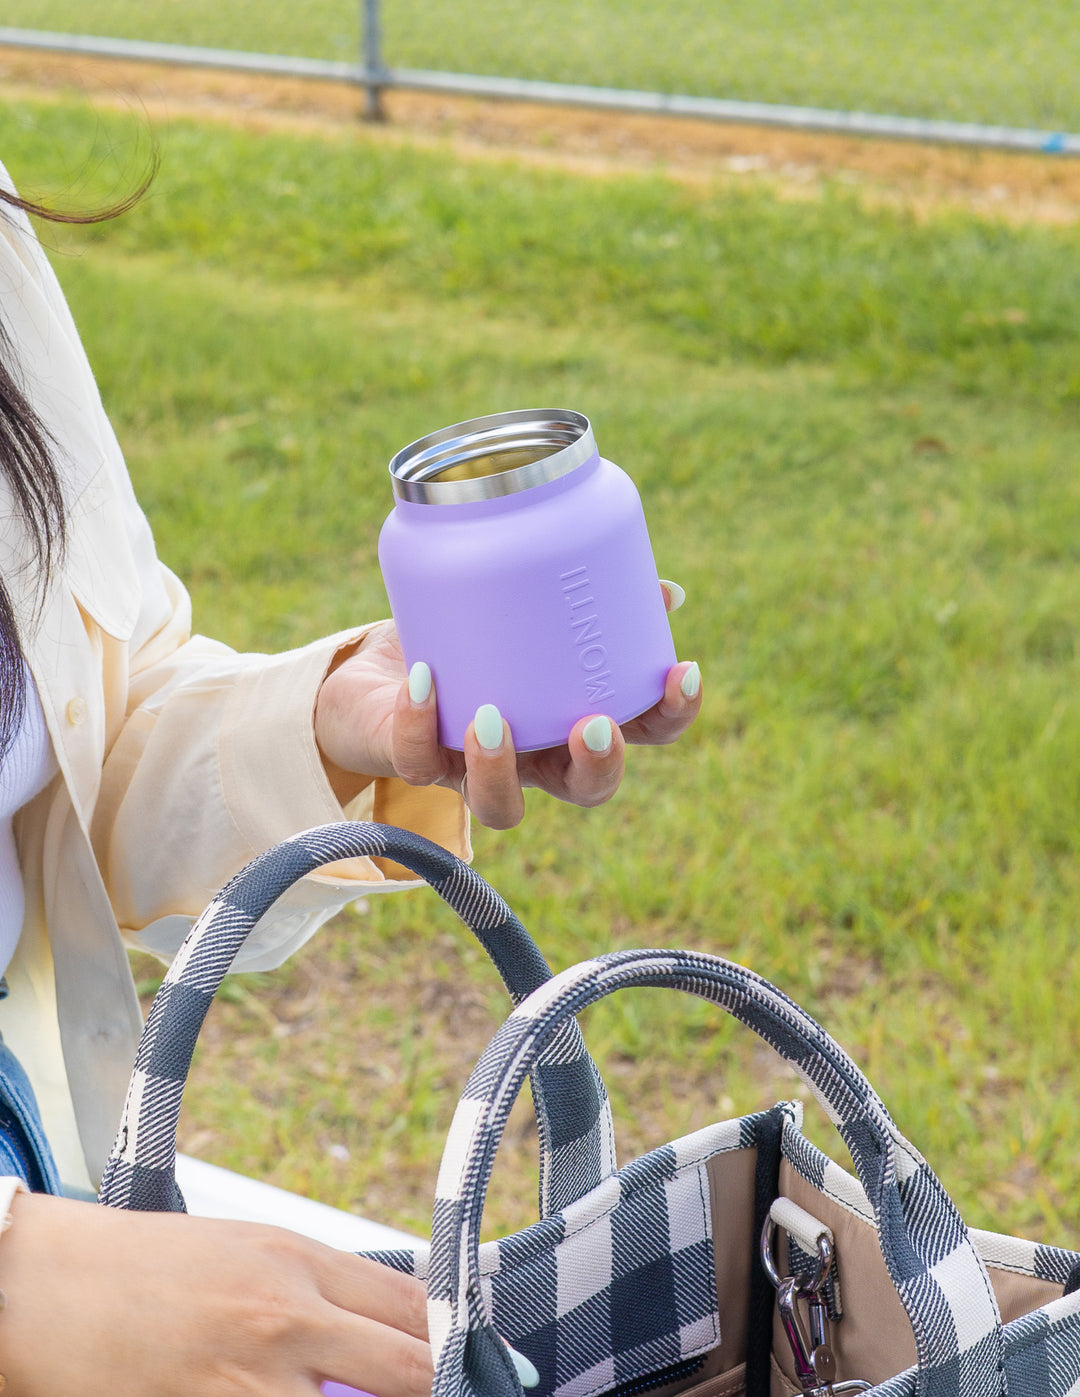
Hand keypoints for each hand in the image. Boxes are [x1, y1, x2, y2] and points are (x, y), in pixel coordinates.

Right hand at [0, 1193, 429, 1395]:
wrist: (46, 1289)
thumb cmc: (149, 1265)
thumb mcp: (251, 1249)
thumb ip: (325, 1287)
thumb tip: (398, 1326)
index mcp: (297, 1260)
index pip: (414, 1309)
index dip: (461, 1344)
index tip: (486, 1366)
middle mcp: (285, 1320)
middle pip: (408, 1370)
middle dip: (436, 1388)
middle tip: (453, 1393)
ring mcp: (248, 1385)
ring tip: (357, 1396)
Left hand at [314, 582, 700, 829]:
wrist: (377, 674)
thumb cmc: (467, 641)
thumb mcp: (523, 612)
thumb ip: (581, 602)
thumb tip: (665, 591)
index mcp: (572, 722)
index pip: (644, 734)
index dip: (671, 715)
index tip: (681, 671)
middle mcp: (533, 759)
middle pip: (585, 790)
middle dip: (599, 766)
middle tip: (594, 725)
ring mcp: (474, 769)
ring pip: (500, 807)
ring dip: (501, 770)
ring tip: (492, 718)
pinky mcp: (416, 762)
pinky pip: (417, 758)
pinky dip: (419, 721)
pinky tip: (424, 680)